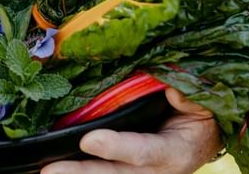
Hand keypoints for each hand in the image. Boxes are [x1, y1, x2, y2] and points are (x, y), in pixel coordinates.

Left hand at [42, 88, 222, 173]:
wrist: (204, 137)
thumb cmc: (200, 115)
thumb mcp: (200, 103)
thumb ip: (183, 94)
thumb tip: (164, 84)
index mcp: (176, 152)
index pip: (144, 151)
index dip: (118, 147)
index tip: (89, 140)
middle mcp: (156, 171)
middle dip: (82, 172)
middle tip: (51, 170)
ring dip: (75, 173)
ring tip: (45, 170)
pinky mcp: (124, 170)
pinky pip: (102, 171)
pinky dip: (78, 169)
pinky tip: (51, 166)